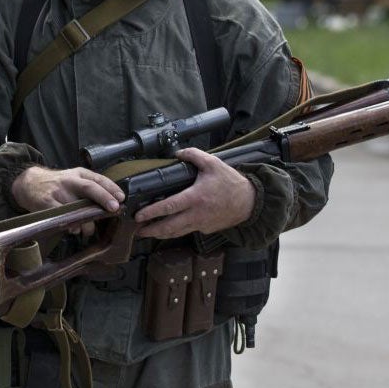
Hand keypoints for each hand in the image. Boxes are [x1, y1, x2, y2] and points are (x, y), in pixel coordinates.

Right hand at [11, 165, 124, 237]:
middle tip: (114, 208)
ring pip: (77, 207)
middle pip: (90, 187)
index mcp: (79, 174)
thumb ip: (90, 188)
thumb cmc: (57, 184)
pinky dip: (71, 225)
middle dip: (104, 198)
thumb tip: (112, 205)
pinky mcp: (46, 203)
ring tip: (90, 230)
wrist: (29, 183)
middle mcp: (70, 181)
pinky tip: (74, 229)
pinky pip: (62, 216)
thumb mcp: (74, 179)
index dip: (111, 188)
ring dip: (87, 222)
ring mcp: (58, 191)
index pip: (98, 179)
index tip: (121, 198)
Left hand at [134, 147, 254, 238]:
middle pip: (169, 227)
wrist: (250, 202)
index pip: (169, 207)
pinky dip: (175, 232)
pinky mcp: (205, 229)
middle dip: (151, 230)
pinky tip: (168, 228)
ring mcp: (201, 224)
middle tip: (137, 230)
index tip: (139, 216)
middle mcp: (196, 214)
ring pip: (176, 233)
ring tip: (147, 233)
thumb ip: (194, 155)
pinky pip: (187, 231)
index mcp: (195, 197)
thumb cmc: (231, 183)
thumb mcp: (213, 164)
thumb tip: (178, 153)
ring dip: (160, 234)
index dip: (152, 212)